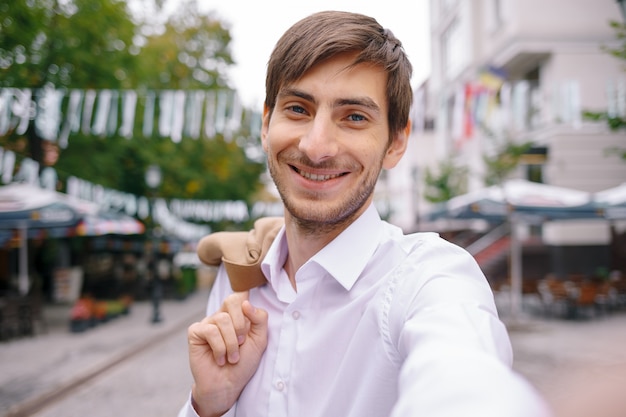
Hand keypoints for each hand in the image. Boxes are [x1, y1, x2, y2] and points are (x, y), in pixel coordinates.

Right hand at [187, 292, 267, 416]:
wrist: (228, 385)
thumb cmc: (243, 363)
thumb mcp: (259, 340)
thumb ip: (259, 319)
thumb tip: (246, 303)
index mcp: (237, 314)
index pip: (241, 295)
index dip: (246, 302)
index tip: (250, 320)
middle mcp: (222, 316)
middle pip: (232, 301)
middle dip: (241, 324)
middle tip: (241, 343)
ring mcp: (208, 323)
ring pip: (222, 319)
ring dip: (231, 342)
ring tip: (232, 357)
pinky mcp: (195, 332)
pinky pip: (210, 331)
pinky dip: (219, 347)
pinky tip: (219, 358)